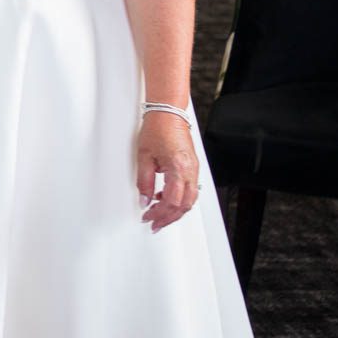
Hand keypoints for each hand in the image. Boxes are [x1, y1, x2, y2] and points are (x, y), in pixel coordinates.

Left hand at [136, 110, 200, 231]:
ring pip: (189, 200)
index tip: (147, 217)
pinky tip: (164, 199)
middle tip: (154, 224)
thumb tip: (144, 200)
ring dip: (174, 211)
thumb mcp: (144, 156)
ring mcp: (194, 170)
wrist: (168, 113)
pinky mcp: (193, 168)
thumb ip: (144, 181)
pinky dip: (178, 199)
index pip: (171, 201)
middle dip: (168, 218)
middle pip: (183, 205)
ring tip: (159, 216)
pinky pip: (190, 190)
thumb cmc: (157, 129)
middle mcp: (190, 171)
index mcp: (178, 168)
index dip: (159, 213)